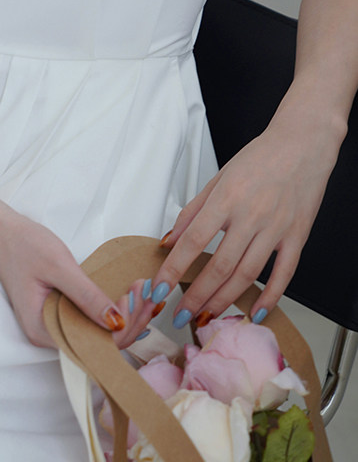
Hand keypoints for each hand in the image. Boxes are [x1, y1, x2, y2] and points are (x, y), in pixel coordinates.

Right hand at [0, 213, 156, 347]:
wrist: (0, 229)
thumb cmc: (23, 244)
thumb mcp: (59, 267)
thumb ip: (87, 297)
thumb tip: (117, 323)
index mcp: (43, 330)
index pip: (93, 345)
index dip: (122, 327)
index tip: (136, 297)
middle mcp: (48, 335)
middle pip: (98, 343)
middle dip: (129, 321)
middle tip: (147, 291)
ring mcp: (53, 325)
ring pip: (97, 332)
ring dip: (124, 316)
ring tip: (143, 291)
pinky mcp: (59, 313)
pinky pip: (90, 320)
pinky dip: (111, 310)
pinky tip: (130, 297)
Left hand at [145, 122, 336, 328]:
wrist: (302, 144)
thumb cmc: (260, 157)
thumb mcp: (218, 177)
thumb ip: (193, 211)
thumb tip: (169, 240)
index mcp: (227, 198)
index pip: (192, 241)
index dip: (173, 269)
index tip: (159, 289)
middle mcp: (251, 215)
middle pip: (219, 265)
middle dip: (195, 295)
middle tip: (180, 314)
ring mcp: (276, 228)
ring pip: (247, 274)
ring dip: (224, 300)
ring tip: (206, 317)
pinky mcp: (297, 236)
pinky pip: (284, 274)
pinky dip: (270, 298)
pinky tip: (255, 313)